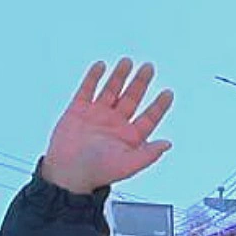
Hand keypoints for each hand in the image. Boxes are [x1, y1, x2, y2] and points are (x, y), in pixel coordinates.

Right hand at [40, 58, 173, 194]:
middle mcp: (116, 123)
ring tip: (127, 62)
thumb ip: (149, 154)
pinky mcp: (79, 109)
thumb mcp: (128, 165)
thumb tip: (167, 144)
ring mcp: (97, 115)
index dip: (159, 105)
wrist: (67, 172)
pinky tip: (102, 66)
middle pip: (132, 98)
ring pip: (112, 90)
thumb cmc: (97, 172)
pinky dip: (94, 77)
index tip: (168, 92)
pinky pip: (88, 89)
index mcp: (130, 136)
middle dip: (140, 82)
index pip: (149, 117)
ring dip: (120, 76)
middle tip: (149, 68)